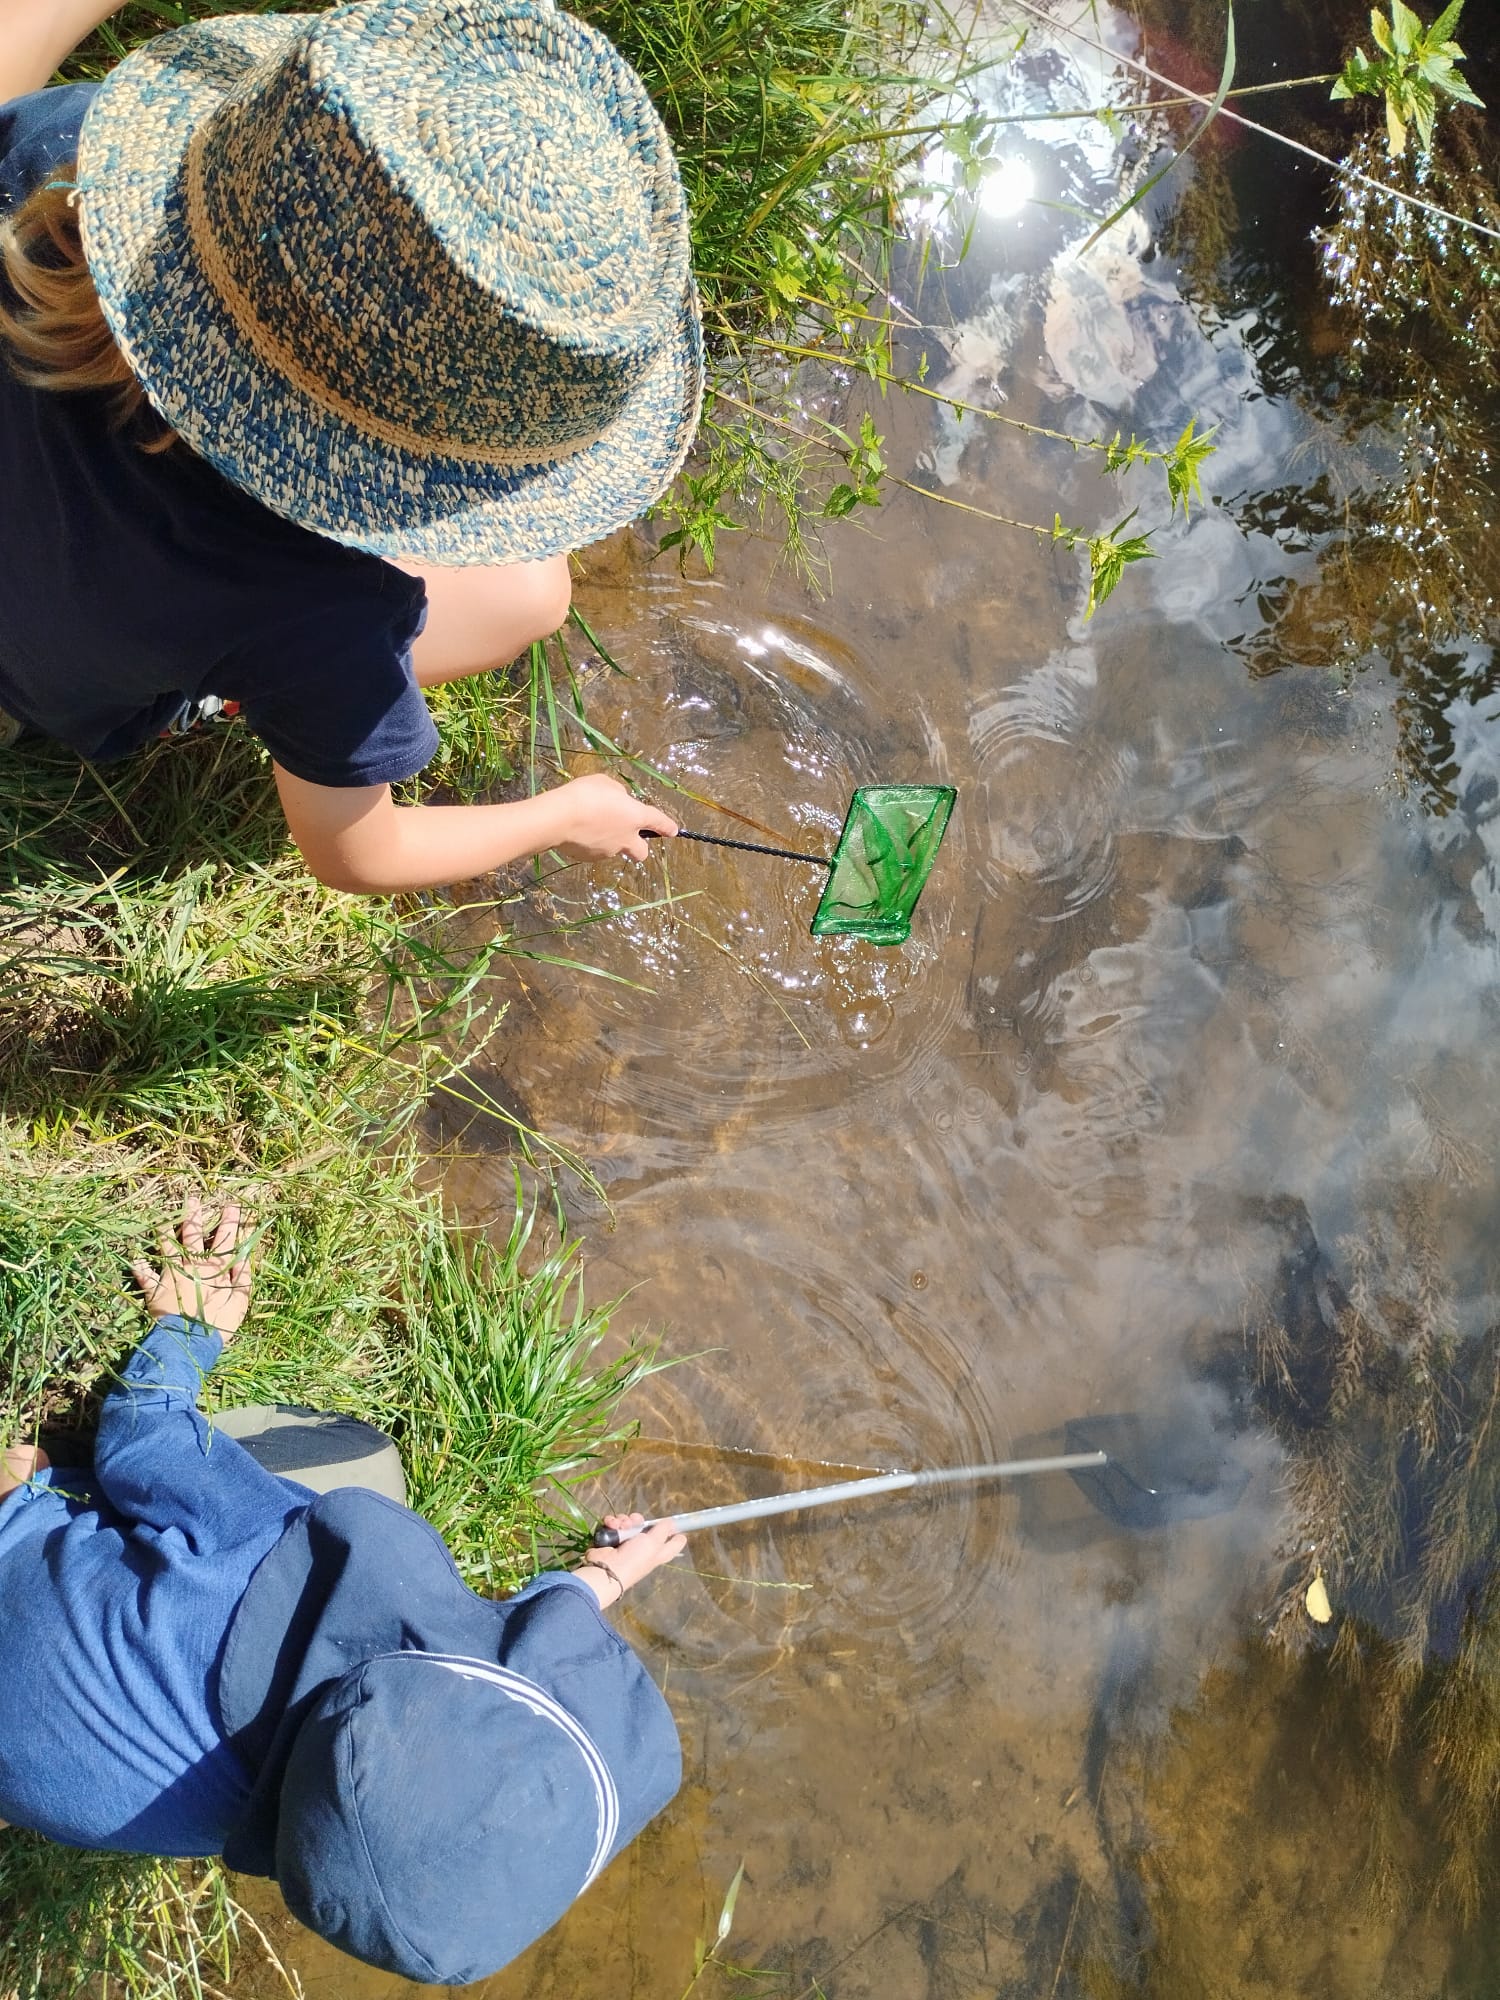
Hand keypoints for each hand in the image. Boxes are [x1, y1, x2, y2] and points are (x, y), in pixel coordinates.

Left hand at [130, 1197, 258, 1341]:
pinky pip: (145, 1276)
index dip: (230, 1222)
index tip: (232, 1205)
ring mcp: (173, 1276)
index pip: (226, 1239)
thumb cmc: (218, 1324)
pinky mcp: (156, 1290)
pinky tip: (134, 1255)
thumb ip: (243, 1277)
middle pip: (194, 1237)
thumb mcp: (240, 1301)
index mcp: (216, 1269)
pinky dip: (139, 1266)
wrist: (191, 1342)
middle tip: (193, 1198)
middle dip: (195, 1217)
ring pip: (168, 1249)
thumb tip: (244, 1255)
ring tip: (162, 1219)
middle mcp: (193, 1266)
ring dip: (165, 1233)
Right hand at [551, 774, 676, 862]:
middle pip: (641, 852)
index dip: (666, 826)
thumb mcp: (605, 783)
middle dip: (639, 847)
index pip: (658, 821)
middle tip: (628, 836)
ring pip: (615, 849)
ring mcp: (609, 851)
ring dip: (609, 840)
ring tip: (589, 823)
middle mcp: (626, 837)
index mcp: (635, 816)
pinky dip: (592, 843)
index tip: (673, 831)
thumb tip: (619, 801)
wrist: (559, 818)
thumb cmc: (585, 794)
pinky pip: (596, 850)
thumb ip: (617, 793)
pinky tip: (579, 831)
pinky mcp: (590, 858)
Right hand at [575, 1514, 685, 1605]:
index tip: (673, 1522)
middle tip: (635, 1522)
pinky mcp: (612, 1539)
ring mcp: (626, 1543)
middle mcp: (644, 1547)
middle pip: (647, 1526)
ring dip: (624, 1521)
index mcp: (658, 1552)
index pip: (673, 1543)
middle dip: (639, 1520)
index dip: (675, 1532)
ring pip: (629, 1522)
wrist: (606, 1568)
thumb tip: (672, 1522)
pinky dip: (612, 1523)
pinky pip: (614, 1524)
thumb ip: (663, 1530)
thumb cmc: (634, 1559)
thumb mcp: (654, 1544)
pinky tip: (612, 1526)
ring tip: (620, 1526)